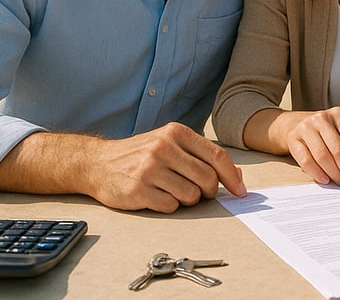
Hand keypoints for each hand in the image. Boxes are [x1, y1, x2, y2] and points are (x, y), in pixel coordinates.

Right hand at [13, 123, 244, 212]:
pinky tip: (158, 197)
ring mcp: (149, 169)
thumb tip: (237, 174)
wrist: (98, 163)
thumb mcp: (170, 144)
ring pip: (190, 195)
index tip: (241, 191)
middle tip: (199, 193)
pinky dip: (170, 206)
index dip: (232, 177)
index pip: (216, 156)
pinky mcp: (137, 190)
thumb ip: (201, 155)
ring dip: (188, 200)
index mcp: (176, 132)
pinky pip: (170, 206)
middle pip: (207, 179)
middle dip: (209, 192)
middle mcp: (163, 148)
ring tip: (174, 192)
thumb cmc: (141, 154)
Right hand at [284, 107, 339, 188]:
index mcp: (339, 115)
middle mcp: (322, 118)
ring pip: (323, 156)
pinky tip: (325, 180)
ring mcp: (306, 127)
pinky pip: (306, 161)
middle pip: (339, 149)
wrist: (294, 124)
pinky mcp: (293, 139)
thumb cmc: (324, 132)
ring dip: (335, 174)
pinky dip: (317, 173)